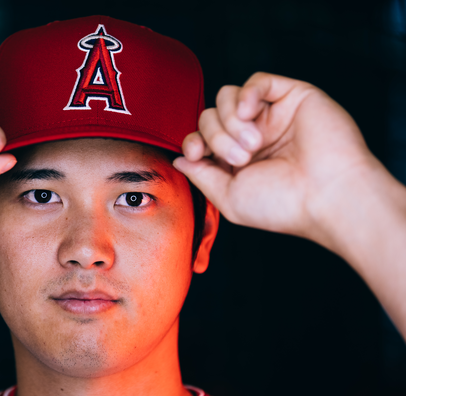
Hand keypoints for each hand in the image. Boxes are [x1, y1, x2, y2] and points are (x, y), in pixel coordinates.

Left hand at [175, 72, 380, 244]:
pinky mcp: (293, 96)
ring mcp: (272, 116)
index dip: (192, 141)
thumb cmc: (283, 204)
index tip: (196, 154)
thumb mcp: (230, 197)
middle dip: (216, 136)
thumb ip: (202, 177)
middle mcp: (254, 135)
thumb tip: (179, 160)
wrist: (327, 196)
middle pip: (210, 116)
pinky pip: (257, 81)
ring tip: (253, 144)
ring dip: (230, 121)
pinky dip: (247, 95)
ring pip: (228, 96)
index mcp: (239, 160)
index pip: (202, 138)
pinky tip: (251, 114)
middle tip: (241, 158)